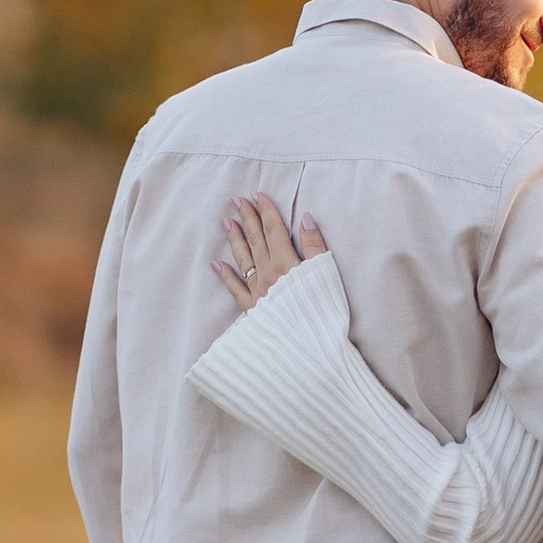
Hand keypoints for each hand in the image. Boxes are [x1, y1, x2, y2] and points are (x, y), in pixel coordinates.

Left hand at [212, 191, 327, 309]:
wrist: (308, 348)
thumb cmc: (322, 311)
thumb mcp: (325, 275)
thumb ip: (315, 246)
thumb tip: (306, 217)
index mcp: (286, 263)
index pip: (274, 230)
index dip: (266, 210)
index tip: (257, 194)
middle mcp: (268, 274)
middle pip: (256, 240)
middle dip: (246, 218)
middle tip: (236, 200)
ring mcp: (258, 292)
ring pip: (243, 260)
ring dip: (234, 239)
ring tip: (226, 222)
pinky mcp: (252, 311)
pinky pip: (235, 289)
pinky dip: (226, 276)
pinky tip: (217, 264)